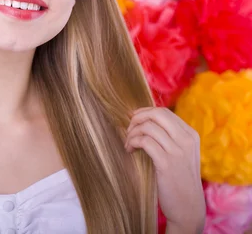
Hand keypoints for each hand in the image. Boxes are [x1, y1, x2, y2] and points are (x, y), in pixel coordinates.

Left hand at [125, 107, 205, 232]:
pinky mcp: (167, 163)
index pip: (164, 112)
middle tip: (128, 130)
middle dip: (137, 118)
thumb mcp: (180, 154)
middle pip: (156, 114)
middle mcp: (186, 140)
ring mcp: (178, 151)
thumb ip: (169, 137)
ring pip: (148, 127)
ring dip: (132, 133)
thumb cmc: (178, 179)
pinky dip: (132, 143)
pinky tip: (130, 151)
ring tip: (128, 144)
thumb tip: (143, 118)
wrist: (188, 207)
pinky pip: (144, 141)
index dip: (144, 113)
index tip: (132, 120)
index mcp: (190, 135)